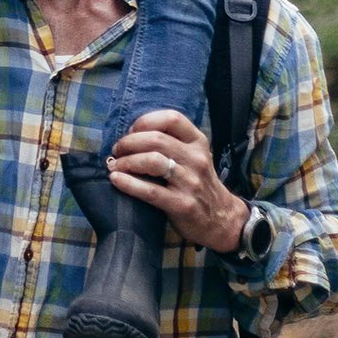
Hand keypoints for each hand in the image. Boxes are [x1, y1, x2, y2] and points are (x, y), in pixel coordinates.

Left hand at [109, 110, 251, 253]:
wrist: (222, 218)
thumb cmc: (199, 183)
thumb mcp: (194, 157)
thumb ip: (172, 143)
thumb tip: (131, 134)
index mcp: (198, 142)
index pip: (171, 118)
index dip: (145, 121)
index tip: (131, 131)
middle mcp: (196, 159)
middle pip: (156, 139)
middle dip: (129, 142)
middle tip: (117, 151)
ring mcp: (190, 182)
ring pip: (152, 161)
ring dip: (127, 161)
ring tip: (115, 166)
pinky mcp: (183, 205)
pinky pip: (151, 191)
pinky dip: (129, 183)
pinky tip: (116, 180)